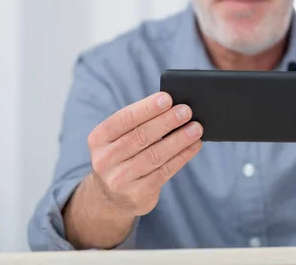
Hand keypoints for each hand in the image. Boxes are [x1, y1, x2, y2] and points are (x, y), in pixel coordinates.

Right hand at [87, 92, 202, 216]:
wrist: (110, 197)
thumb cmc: (122, 156)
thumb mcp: (118, 139)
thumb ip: (138, 124)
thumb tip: (173, 108)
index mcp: (99, 138)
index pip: (124, 119)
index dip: (147, 108)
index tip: (167, 98)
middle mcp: (105, 159)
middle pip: (141, 137)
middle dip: (167, 122)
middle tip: (186, 111)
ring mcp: (120, 179)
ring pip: (155, 155)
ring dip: (179, 140)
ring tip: (196, 129)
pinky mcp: (138, 193)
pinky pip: (165, 171)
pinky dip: (182, 156)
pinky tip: (194, 146)